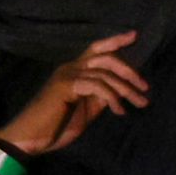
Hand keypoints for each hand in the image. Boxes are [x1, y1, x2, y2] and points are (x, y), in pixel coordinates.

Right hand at [0, 33, 147, 157]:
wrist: (31, 138)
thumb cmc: (55, 126)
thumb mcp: (84, 110)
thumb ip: (98, 97)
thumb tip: (118, 90)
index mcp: (74, 71)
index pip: (96, 48)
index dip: (115, 41)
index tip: (133, 36)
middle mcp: (70, 67)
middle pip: (105, 56)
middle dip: (128, 69)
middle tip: (145, 87)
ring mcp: (68, 75)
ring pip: (105, 73)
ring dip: (126, 89)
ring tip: (139, 103)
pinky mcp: (66, 85)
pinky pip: (97, 85)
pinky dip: (112, 97)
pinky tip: (119, 111)